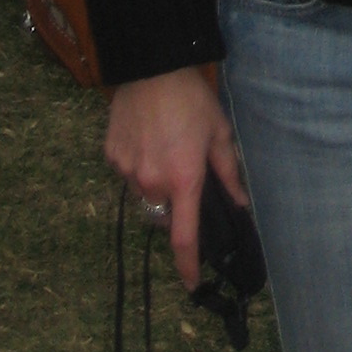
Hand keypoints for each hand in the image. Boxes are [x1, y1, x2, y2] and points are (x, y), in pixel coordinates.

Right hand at [104, 69, 245, 294]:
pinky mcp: (111, 157)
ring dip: (155, 185)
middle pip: (163, 213)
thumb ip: (229, 173)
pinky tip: (147, 140)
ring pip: (143, 195)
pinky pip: (127, 174)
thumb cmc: (192, 100)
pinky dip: (138, 166)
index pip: (184, 238)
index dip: (188, 266)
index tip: (191, 285)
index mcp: (183, 180)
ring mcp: (127, 172)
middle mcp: (152, 183)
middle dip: (175, 204)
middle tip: (185, 174)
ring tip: (164, 150)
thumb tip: (240, 205)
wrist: (151, 66)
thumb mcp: (219, 133)